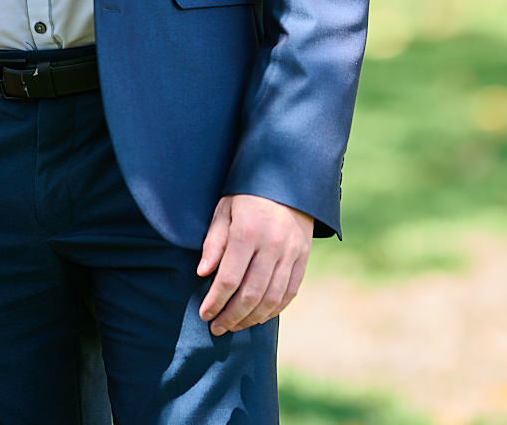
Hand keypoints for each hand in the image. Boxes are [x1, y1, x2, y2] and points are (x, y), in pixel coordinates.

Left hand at [197, 193, 312, 334]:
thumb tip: (203, 273)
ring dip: (251, 318)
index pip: (229, 279)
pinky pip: (290, 292)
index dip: (215, 301)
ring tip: (235, 325)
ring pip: (271, 299)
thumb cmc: (248, 194)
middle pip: (250, 294)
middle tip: (217, 328)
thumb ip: (214, 241)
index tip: (204, 314)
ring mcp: (290, 253)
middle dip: (231, 316)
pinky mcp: (303, 257)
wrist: (287, 179)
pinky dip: (274, 310)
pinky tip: (259, 316)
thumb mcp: (225, 209)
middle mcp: (271, 246)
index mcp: (247, 232)